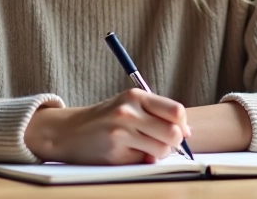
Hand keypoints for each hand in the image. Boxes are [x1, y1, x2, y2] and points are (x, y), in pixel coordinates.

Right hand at [24, 88, 192, 164]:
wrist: (69, 131)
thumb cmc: (106, 119)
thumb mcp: (129, 105)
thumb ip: (156, 113)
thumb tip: (186, 133)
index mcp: (135, 96)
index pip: (176, 111)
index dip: (183, 125)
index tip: (181, 131)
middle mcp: (128, 112)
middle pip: (173, 133)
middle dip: (174, 142)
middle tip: (164, 142)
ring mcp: (121, 133)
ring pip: (161, 150)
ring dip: (158, 153)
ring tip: (143, 148)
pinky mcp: (115, 153)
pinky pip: (143, 161)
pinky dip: (141, 160)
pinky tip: (126, 153)